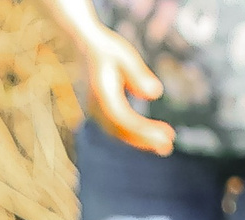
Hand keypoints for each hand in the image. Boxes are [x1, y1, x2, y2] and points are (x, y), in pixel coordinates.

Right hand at [76, 26, 174, 154]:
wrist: (77, 47)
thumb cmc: (103, 48)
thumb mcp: (123, 55)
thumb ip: (137, 75)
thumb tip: (156, 94)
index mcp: (100, 93)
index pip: (122, 118)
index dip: (143, 130)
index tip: (164, 136)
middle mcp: (94, 108)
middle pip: (120, 130)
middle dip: (144, 140)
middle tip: (168, 147)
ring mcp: (94, 112)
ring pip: (118, 132)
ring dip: (141, 140)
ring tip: (164, 144)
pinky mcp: (98, 113)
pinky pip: (116, 128)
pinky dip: (134, 133)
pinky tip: (150, 134)